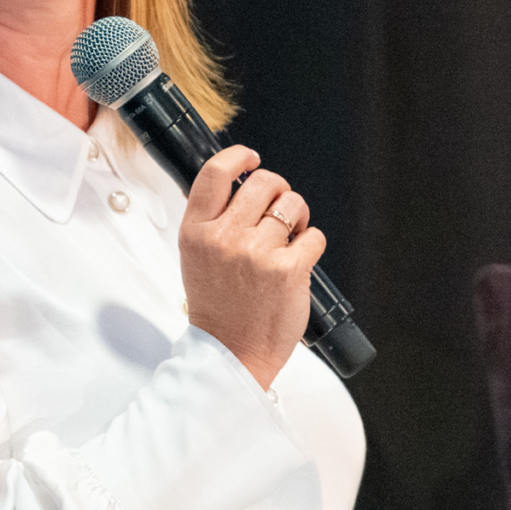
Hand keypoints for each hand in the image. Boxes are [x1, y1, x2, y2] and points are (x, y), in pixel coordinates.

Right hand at [178, 144, 323, 386]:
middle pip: (263, 181)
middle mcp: (225, 238)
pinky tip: (298, 260)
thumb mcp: (196, 257)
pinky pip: (314, 236)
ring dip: (298, 217)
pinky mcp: (289, 270)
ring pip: (293, 204)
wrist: (232, 353)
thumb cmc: (218, 307)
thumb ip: (211, 220)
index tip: (251, 158)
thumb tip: (237, 183)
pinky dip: (312, 244)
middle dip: (278, 190)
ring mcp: (257, 253)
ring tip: (290, 237)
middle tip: (278, 209)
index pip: (215, 173)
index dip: (238, 156)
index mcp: (197, 232)